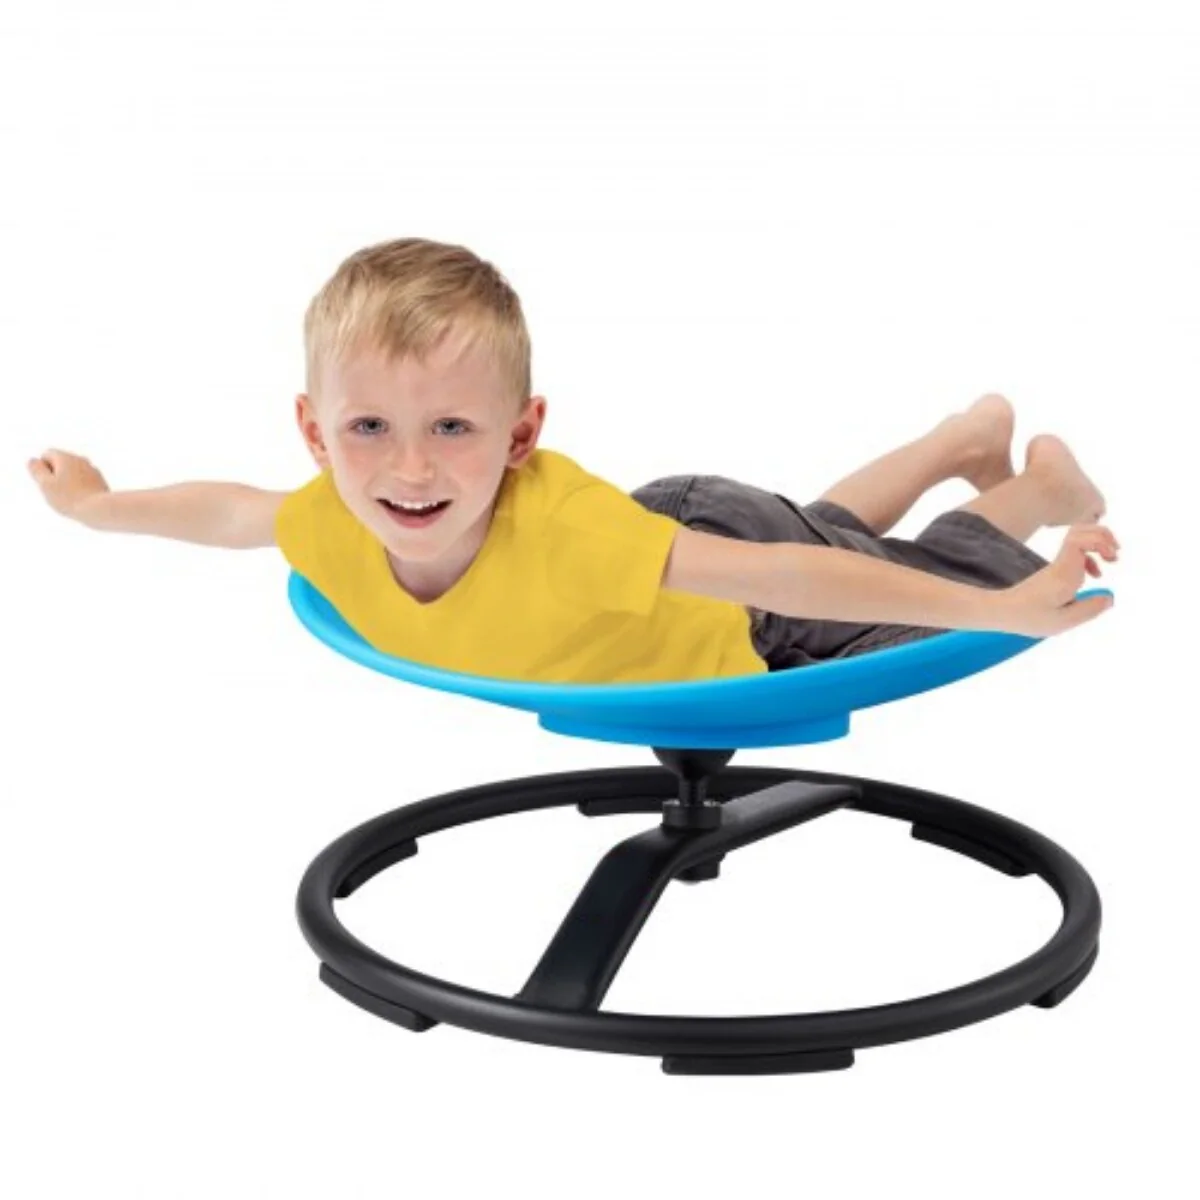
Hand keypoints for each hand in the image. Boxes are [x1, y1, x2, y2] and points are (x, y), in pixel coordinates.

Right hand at [27, 449, 111, 521]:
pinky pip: (84, 482)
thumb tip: (34, 460)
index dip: (43, 470)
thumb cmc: (69, 497)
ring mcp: (93, 470)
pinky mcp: (101, 481)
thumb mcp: (45, 484)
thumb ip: (36, 470)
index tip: (50, 484)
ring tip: (71, 498)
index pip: (47, 454)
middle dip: (56, 476)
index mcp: (66, 456)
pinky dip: (80, 489)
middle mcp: (81, 459)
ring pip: (73, 473)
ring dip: (68, 483)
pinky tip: (81, 500)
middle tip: (59, 493)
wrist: (100, 509)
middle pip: (60, 464)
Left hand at [996, 523, 1118, 637]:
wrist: (1003, 611)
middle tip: (1115, 554)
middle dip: (1103, 536)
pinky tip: (1095, 574)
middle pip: (1080, 530)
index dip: (1099, 541)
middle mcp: (1060, 564)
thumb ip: (1089, 609)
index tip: (1111, 557)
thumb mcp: (1062, 621)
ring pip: (1079, 538)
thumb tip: (1110, 597)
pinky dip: (1090, 557)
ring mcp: (1057, 565)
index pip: (1078, 540)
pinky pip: (1075, 553)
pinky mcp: (1055, 571)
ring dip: (1099, 544)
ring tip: (1111, 560)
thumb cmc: (1030, 618)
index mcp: (1063, 573)